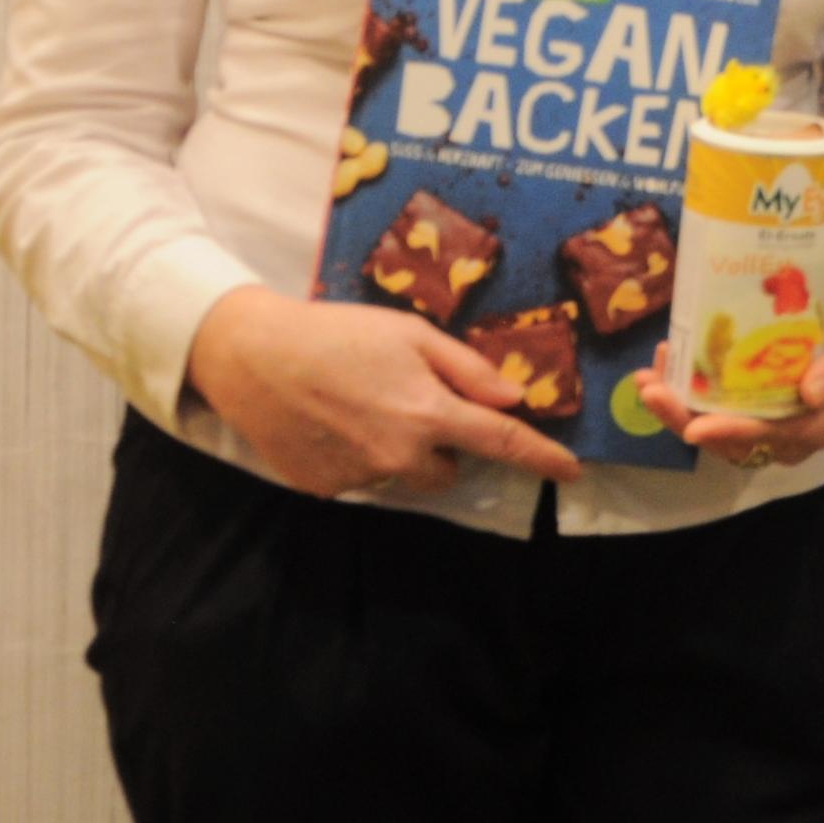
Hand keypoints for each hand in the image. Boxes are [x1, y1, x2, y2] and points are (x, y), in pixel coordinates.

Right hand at [182, 286, 581, 496]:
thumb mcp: (412, 334)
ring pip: (403, 473)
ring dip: (398, 449)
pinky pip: (361, 477)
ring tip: (360, 404)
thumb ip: (467, 369)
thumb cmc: (339, 333)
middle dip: (444, 444)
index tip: (570, 472)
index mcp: (429, 414)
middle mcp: (399, 456)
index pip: (501, 443)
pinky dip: (357, 455)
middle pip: (449, 469)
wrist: (252, 356)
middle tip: (410, 399)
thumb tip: (514, 398)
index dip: (541, 458)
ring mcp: (359, 478)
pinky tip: (331, 422)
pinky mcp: (324, 489)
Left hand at [639, 260, 823, 470]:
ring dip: (675, 408)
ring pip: (713, 430)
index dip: (732, 432)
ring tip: (648, 379)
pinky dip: (682, 394)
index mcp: (818, 425)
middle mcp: (787, 436)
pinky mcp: (744, 409)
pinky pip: (709, 411)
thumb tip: (813, 395)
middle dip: (685, 420)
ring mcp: (762, 425)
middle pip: (730, 440)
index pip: (770, 436)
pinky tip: (662, 369)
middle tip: (652, 392)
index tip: (696, 428)